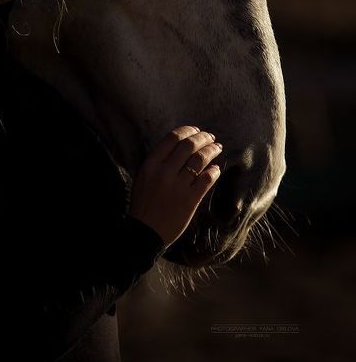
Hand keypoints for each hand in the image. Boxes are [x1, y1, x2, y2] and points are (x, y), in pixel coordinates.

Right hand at [128, 125, 222, 246]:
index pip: (172, 138)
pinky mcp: (190, 200)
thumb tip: (181, 145)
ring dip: (211, 151)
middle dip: (203, 137)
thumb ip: (159, 161)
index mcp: (151, 164)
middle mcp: (164, 172)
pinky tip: (216, 169)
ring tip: (217, 148)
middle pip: (188, 146)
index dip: (187, 130)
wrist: (145, 231)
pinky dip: (214, 171)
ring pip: (200, 160)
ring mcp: (178, 186)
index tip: (196, 130)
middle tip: (210, 137)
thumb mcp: (144, 176)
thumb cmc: (144, 202)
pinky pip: (206, 180)